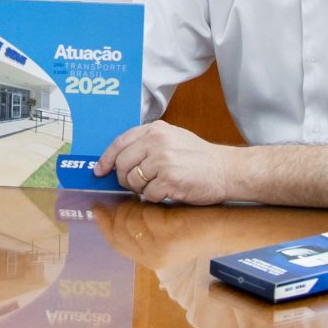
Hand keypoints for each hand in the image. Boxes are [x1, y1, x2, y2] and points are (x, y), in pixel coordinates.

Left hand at [96, 121, 234, 204]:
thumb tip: (118, 159)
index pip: (119, 143)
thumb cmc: (199, 157)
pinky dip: (155, 197)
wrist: (227, 170)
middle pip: (122, 165)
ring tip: (158, 185)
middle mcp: (157, 142)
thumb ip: (147, 143)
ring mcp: (163, 161)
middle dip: (124, 179)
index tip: (100, 170)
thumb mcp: (173, 138)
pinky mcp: (170, 180)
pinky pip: (148, 194)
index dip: (106, 159)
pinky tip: (168, 191)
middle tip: (135, 184)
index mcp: (155, 129)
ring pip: (133, 181)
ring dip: (142, 189)